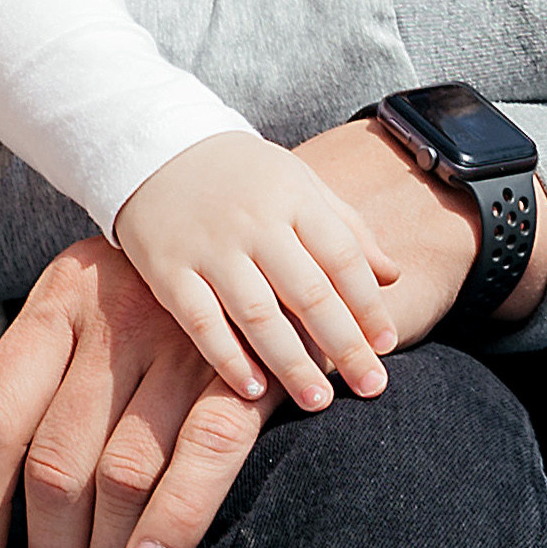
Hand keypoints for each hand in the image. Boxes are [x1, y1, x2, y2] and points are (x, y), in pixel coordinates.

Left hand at [0, 134, 546, 547]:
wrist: (282, 232)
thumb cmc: (174, 302)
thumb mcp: (100, 314)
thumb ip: (54, 385)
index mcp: (60, 298)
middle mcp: (111, 313)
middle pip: (54, 459)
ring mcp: (179, 338)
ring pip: (119, 471)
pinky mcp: (245, 366)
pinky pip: (200, 451)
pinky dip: (173, 519)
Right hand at [114, 131, 397, 409]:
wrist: (154, 145)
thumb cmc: (241, 174)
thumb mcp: (298, 183)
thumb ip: (345, 228)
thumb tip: (393, 276)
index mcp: (292, 196)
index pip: (341, 257)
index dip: (368, 305)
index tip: (387, 345)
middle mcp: (252, 221)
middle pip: (307, 291)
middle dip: (344, 344)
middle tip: (371, 386)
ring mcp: (208, 245)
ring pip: (257, 313)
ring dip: (292, 362)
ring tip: (319, 401)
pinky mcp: (166, 268)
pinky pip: (200, 321)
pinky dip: (227, 357)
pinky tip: (254, 388)